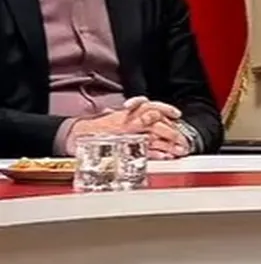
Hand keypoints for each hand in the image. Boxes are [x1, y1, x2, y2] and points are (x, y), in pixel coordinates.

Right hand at [67, 97, 188, 158]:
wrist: (76, 136)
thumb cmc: (97, 129)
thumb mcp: (117, 117)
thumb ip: (134, 116)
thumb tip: (153, 118)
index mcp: (128, 113)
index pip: (151, 106)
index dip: (166, 109)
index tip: (177, 114)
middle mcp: (129, 121)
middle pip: (156, 121)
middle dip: (172, 131)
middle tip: (182, 139)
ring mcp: (127, 134)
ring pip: (153, 136)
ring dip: (168, 143)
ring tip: (178, 150)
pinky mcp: (123, 148)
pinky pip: (143, 151)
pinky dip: (156, 154)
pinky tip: (165, 157)